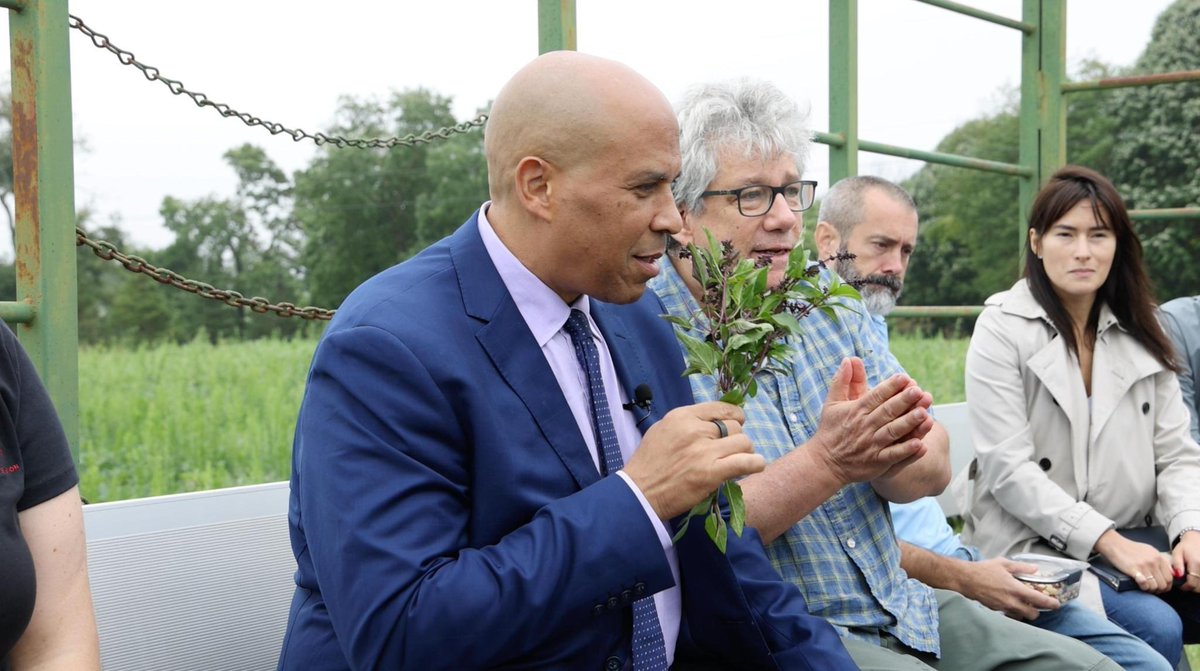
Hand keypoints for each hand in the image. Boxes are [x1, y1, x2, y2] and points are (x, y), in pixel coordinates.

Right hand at [624, 401, 763, 520]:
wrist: (639, 493)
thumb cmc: (648, 463)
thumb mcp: (662, 430)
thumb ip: (687, 423)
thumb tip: (714, 421)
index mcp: (682, 416)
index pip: (720, 407)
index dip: (734, 415)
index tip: (736, 423)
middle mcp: (695, 430)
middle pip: (734, 426)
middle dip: (736, 437)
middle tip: (731, 450)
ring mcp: (704, 451)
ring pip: (744, 442)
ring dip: (745, 451)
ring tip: (739, 460)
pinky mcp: (712, 473)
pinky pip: (746, 462)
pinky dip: (755, 463)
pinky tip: (755, 465)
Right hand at [806, 358, 932, 486]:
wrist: (824, 463)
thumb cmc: (830, 430)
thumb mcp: (832, 403)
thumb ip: (842, 380)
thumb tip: (849, 359)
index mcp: (856, 411)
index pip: (876, 396)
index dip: (891, 386)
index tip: (904, 377)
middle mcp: (865, 426)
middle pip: (887, 411)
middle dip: (904, 401)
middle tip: (919, 391)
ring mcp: (872, 445)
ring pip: (893, 432)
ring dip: (908, 423)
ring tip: (924, 413)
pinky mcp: (877, 462)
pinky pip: (894, 456)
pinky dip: (907, 451)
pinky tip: (921, 444)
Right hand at [958, 558, 1059, 619]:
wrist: (965, 579)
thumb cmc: (983, 570)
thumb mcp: (1003, 563)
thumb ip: (1021, 567)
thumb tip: (1034, 569)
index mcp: (1016, 589)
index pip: (1039, 601)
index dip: (1051, 604)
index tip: (1056, 604)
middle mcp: (1011, 602)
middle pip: (1033, 615)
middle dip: (1037, 611)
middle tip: (1037, 604)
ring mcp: (1003, 608)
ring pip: (1021, 617)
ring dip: (1025, 612)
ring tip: (1023, 603)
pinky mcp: (996, 610)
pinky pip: (1010, 614)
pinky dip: (1014, 611)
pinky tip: (1010, 602)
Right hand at [1095, 529, 1173, 593]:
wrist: (1114, 544)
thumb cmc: (1130, 548)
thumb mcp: (1150, 551)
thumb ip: (1161, 561)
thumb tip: (1172, 572)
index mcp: (1158, 557)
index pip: (1170, 577)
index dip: (1167, 586)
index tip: (1161, 588)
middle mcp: (1153, 562)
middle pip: (1164, 583)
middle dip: (1159, 590)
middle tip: (1153, 590)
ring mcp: (1144, 566)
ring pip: (1155, 586)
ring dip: (1151, 590)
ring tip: (1145, 588)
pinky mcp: (1134, 570)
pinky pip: (1145, 584)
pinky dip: (1144, 587)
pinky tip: (1140, 585)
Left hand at [1172, 529, 1199, 592]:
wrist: (1198, 540)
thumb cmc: (1186, 547)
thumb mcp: (1177, 553)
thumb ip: (1177, 564)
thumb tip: (1178, 576)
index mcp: (1196, 563)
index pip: (1192, 584)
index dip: (1185, 587)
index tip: (1180, 585)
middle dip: (1192, 588)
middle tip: (1185, 583)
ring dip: (1198, 586)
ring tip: (1191, 580)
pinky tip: (1197, 578)